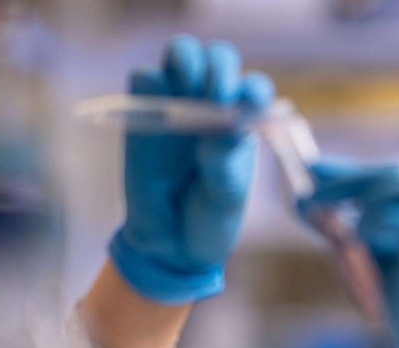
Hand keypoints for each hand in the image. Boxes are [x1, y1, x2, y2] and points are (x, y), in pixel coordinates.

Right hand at [109, 35, 273, 302]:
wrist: (171, 242)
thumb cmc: (209, 218)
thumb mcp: (224, 198)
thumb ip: (225, 166)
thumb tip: (220, 134)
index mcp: (245, 123)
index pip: (254, 88)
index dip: (253, 88)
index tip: (250, 103)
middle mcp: (215, 105)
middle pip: (219, 59)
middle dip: (219, 66)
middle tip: (216, 94)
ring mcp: (179, 103)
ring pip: (183, 54)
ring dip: (187, 59)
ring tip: (190, 85)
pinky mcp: (144, 109)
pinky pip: (145, 77)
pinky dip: (151, 79)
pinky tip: (158, 105)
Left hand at [305, 160, 398, 347]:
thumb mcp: (390, 268)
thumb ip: (364, 234)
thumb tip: (313, 199)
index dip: (361, 173)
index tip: (321, 173)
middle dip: (348, 175)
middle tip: (306, 184)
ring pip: (392, 184)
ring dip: (348, 196)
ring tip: (319, 217)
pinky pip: (383, 219)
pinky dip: (360, 232)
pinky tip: (358, 257)